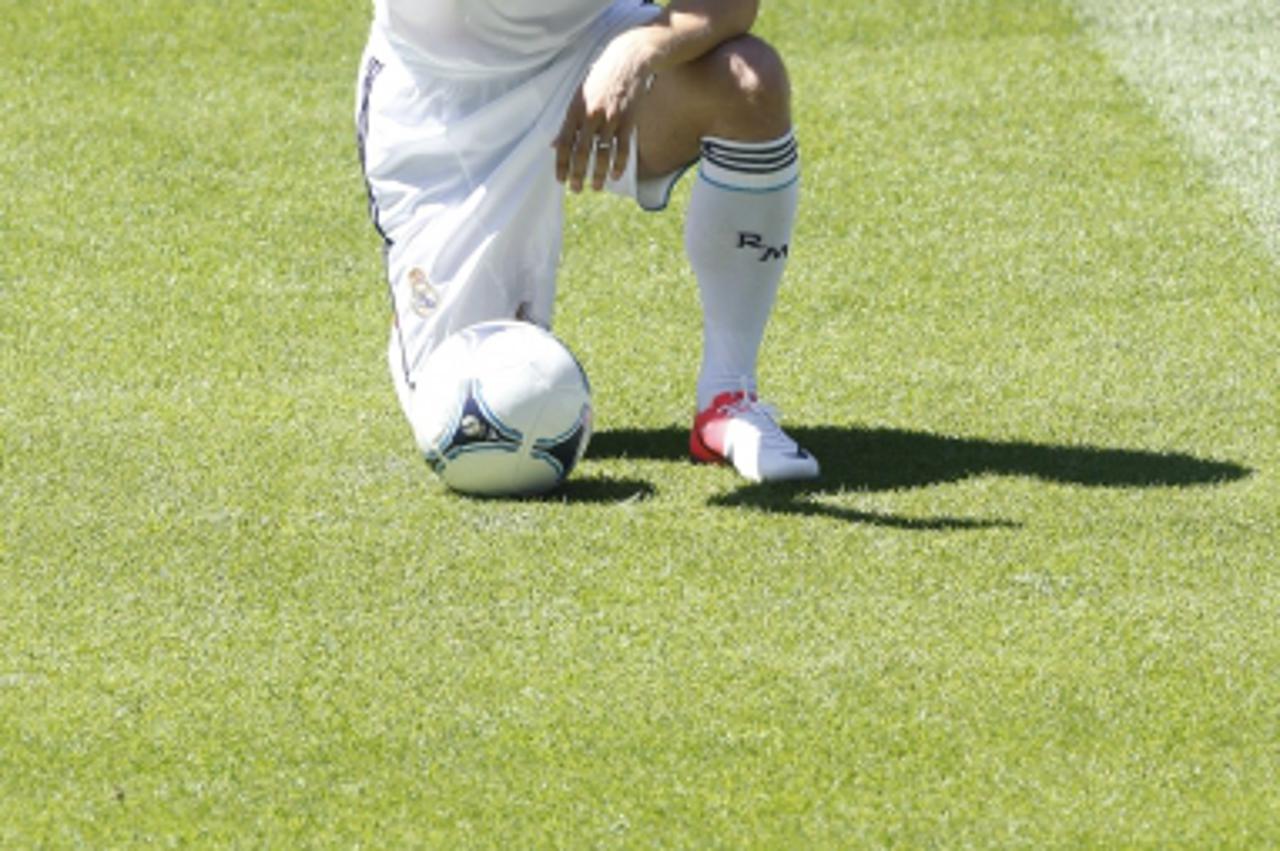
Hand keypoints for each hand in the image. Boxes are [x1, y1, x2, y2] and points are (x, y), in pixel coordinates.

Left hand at [554, 30, 654, 192]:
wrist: (628, 61)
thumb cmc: (600, 78)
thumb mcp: (579, 96)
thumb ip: (568, 121)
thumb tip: (553, 144)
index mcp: (575, 110)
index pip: (563, 143)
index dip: (561, 164)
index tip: (560, 180)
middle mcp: (591, 115)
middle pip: (581, 152)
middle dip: (577, 174)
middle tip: (575, 189)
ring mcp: (610, 119)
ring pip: (602, 154)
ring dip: (597, 174)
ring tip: (595, 187)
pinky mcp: (628, 121)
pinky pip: (622, 149)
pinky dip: (618, 165)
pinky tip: (615, 176)